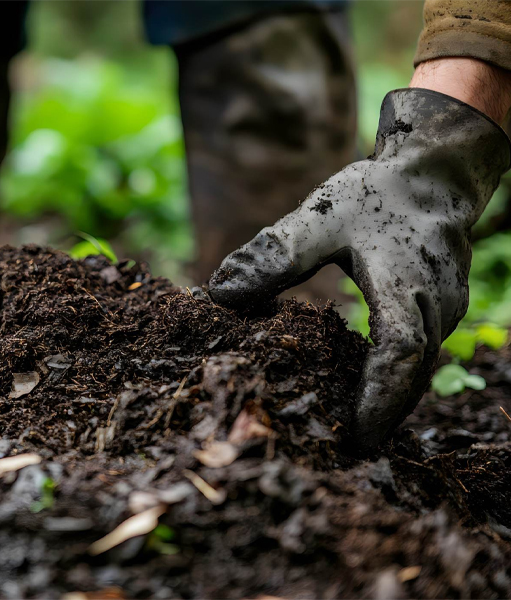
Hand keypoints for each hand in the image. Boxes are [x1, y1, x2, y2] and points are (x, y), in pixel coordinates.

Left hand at [208, 84, 509, 448]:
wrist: (430, 174)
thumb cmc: (375, 194)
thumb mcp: (320, 216)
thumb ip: (273, 255)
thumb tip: (217, 294)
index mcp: (406, 285)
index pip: (400, 353)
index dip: (379, 399)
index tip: (355, 436)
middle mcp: (435, 306)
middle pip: (412, 375)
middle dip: (380, 415)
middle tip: (342, 452)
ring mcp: (444, 312)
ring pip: (418, 369)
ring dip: (387, 401)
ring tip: (349, 434)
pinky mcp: (438, 312)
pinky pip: (418, 355)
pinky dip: (392, 379)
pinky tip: (363, 392)